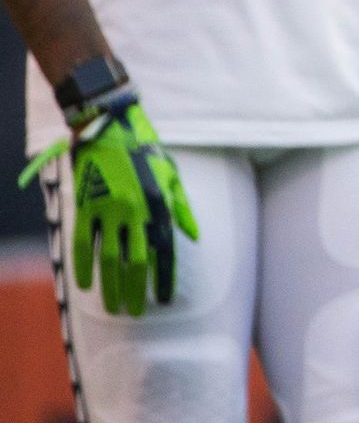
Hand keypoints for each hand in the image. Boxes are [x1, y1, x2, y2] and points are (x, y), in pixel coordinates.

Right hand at [17, 92, 199, 314]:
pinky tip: (84, 286)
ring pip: (110, 259)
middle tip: (138, 312)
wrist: (110, 127)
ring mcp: (108, 210)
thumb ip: (182, 208)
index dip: (165, 278)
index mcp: (159, 204)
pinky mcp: (85, 207)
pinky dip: (83, 267)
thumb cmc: (145, 151)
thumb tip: (194, 237)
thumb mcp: (171, 175)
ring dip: (111, 287)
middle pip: (137, 262)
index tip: (165, 299)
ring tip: (115, 307)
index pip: (165, 251)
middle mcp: (136, 212)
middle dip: (137, 290)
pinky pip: (83, 244)